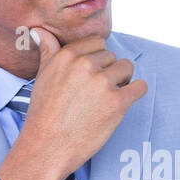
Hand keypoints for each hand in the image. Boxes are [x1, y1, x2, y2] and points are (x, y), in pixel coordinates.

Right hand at [0, 27, 146, 179]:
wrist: (47, 148)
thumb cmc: (43, 115)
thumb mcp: (42, 76)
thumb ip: (48, 51)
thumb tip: (39, 31)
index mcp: (67, 56)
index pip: (97, 43)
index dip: (98, 59)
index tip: (93, 74)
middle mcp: (85, 65)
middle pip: (112, 57)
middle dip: (109, 71)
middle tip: (98, 92)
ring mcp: (103, 83)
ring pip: (127, 68)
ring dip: (123, 80)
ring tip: (110, 97)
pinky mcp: (117, 102)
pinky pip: (139, 87)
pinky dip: (136, 92)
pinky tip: (125, 101)